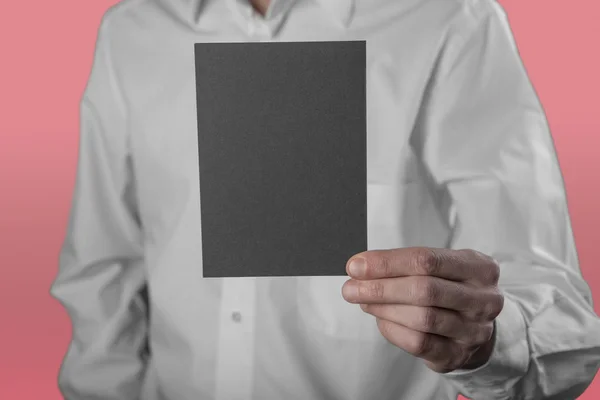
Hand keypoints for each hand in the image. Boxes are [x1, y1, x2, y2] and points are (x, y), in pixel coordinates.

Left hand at [342, 247, 503, 372]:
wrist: (475, 324)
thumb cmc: (450, 287)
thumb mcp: (440, 266)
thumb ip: (403, 264)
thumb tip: (361, 269)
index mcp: (479, 267)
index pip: (426, 260)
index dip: (387, 262)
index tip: (356, 266)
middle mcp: (483, 299)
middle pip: (424, 290)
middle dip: (380, 288)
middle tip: (351, 288)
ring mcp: (474, 330)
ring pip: (421, 319)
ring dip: (384, 309)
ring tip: (363, 301)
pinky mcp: (458, 354)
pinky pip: (419, 343)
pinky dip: (393, 330)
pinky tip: (381, 320)